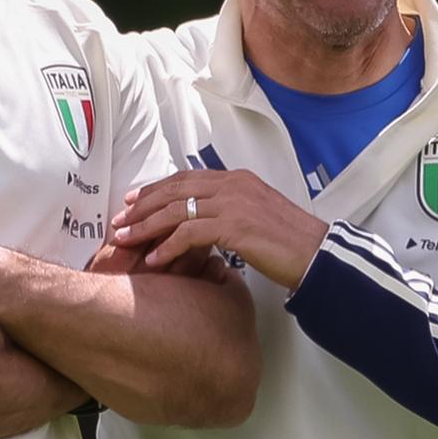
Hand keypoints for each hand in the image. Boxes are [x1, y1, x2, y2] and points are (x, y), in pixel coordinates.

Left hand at [112, 167, 327, 290]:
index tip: (133, 201)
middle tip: (119, 221)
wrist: (317, 255)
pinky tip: (155, 259)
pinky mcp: (234, 226)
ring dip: (146, 226)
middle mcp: (233, 185)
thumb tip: (207, 224)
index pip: (186, 179)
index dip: (156, 189)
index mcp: (238, 179)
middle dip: (142, 206)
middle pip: (174, 191)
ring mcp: (233, 203)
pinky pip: (189, 234)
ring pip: (175, 210)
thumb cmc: (291, 243)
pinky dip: (167, 247)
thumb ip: (232, 212)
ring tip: (126, 241)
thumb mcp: (258, 217)